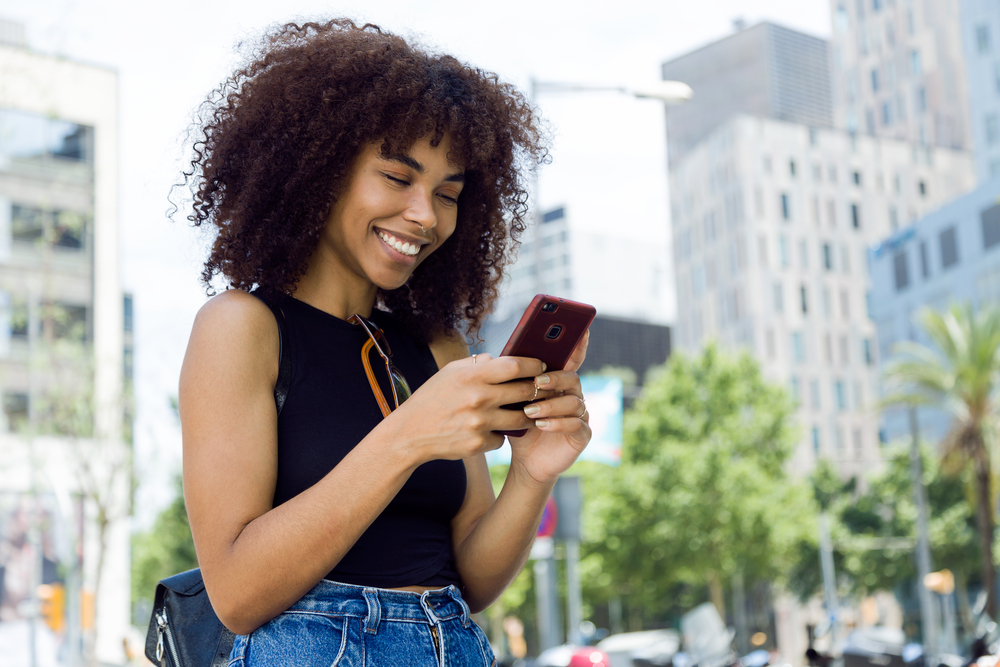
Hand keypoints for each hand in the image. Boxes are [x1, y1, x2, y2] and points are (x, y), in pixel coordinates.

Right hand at [384, 352, 547, 463]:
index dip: (533, 365)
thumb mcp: (449, 373)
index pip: (514, 366)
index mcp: (471, 376)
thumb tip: (499, 358)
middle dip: (538, 390)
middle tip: (544, 389)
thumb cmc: (431, 398)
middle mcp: (478, 399)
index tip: (541, 367)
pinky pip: (503, 438)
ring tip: (530, 411)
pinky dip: (501, 434)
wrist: (409, 434)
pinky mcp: (478, 445)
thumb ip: (476, 364)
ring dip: (529, 415)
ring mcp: (479, 424)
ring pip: (521, 419)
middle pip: (525, 392)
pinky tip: (493, 430)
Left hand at [507, 331, 591, 485]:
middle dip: (555, 379)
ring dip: (551, 405)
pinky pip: (577, 425)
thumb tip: (497, 357)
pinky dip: (558, 423)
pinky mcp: (582, 435)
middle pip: (572, 378)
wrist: (525, 460)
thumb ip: (512, 381)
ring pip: (574, 402)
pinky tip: (542, 425)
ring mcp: (581, 415)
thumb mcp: (512, 401)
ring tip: (530, 411)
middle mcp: (573, 395)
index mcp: (558, 383)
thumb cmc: (518, 425)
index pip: (570, 360)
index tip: (580, 331)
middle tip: (536, 382)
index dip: (577, 345)